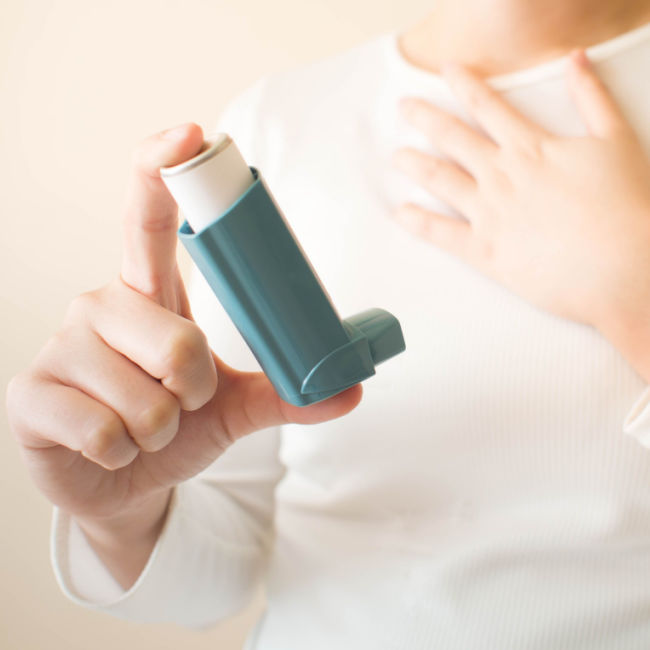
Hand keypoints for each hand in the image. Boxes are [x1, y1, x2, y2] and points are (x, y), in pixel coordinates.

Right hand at [6, 123, 361, 585]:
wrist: (123, 479)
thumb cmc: (172, 426)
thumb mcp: (231, 406)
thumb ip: (285, 393)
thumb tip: (350, 388)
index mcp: (149, 294)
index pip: (148, 218)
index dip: (163, 169)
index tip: (192, 134)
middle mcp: (100, 306)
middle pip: (179, 341)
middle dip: (195, 392)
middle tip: (179, 403)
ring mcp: (60, 348)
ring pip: (146, 399)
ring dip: (161, 430)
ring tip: (142, 429)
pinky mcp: (29, 396)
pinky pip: (105, 432)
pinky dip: (124, 454)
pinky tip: (108, 449)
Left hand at [393, 50, 649, 374]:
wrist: (621, 266)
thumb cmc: (624, 206)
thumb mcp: (616, 140)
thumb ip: (592, 97)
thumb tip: (575, 59)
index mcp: (530, 147)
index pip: (488, 105)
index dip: (464, 84)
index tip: (445, 70)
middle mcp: (501, 175)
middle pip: (453, 137)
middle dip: (425, 118)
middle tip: (404, 108)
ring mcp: (489, 213)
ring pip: (440, 180)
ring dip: (415, 164)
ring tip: (397, 156)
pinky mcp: (484, 250)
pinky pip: (442, 234)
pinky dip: (418, 223)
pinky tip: (401, 214)